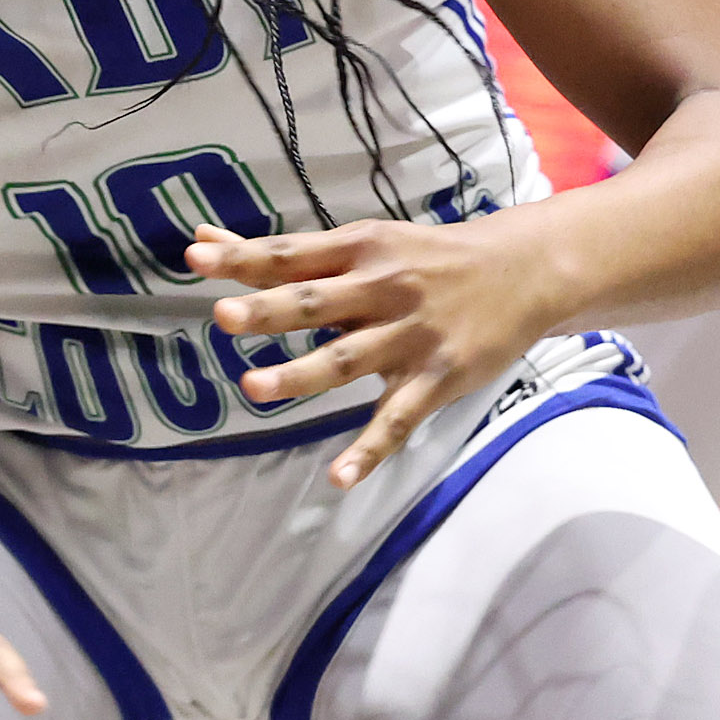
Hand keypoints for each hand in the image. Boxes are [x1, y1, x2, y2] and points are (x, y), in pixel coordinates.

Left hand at [195, 216, 563, 490]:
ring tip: (254, 386)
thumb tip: (204, 242)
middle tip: (223, 317)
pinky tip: (338, 477)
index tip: (196, 258)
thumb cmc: (423, 258)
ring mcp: (410, 337)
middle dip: (270, 310)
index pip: (289, 255)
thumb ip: (281, 254)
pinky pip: (398, 419)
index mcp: (357, 251)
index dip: (242, 257)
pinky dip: (369, 450)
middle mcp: (381, 290)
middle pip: (316, 302)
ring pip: (349, 359)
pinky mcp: (437, 378)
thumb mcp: (360, 244)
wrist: (523, 271)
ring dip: (302, 374)